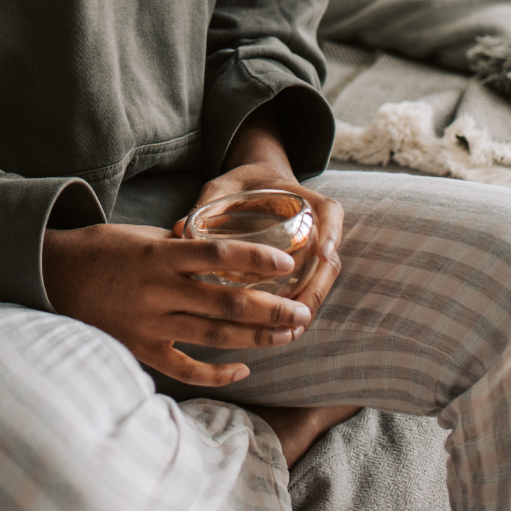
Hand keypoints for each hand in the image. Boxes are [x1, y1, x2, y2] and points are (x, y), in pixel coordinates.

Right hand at [42, 222, 312, 387]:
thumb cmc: (99, 248)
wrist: (52, 276)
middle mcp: (159, 289)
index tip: (287, 263)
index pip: (217, 254)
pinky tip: (243, 370)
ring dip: (255, 338)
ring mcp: (150, 322)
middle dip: (270, 308)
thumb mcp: (138, 232)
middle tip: (303, 311)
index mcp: (160, 253)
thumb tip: (213, 244)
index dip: (255, 259)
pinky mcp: (141, 348)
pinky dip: (216, 372)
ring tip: (288, 336)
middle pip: (225, 301)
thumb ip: (178, 242)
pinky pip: (185, 368)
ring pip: (213, 335)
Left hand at [175, 163, 343, 325]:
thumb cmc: (241, 184)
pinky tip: (286, 329)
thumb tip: (177, 229)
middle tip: (301, 313)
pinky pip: (311, 283)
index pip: (329, 211)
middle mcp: (313, 223)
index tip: (323, 253)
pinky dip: (302, 304)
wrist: (258, 180)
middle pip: (329, 257)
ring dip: (311, 302)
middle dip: (318, 287)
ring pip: (323, 276)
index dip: (332, 231)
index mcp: (299, 197)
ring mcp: (312, 244)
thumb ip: (207, 204)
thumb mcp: (224, 187)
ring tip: (293, 330)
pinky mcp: (304, 261)